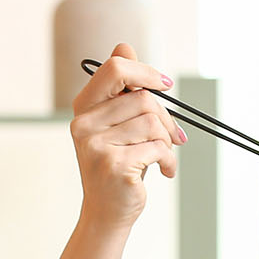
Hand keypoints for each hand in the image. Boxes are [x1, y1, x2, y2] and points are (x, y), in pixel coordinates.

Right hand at [69, 42, 186, 230]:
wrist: (107, 212)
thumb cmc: (118, 164)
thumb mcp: (117, 124)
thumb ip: (121, 89)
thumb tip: (124, 46)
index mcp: (84, 108)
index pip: (115, 69)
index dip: (145, 73)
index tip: (166, 86)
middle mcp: (84, 124)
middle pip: (142, 99)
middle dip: (166, 118)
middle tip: (175, 137)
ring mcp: (96, 146)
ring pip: (153, 124)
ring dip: (167, 143)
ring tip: (162, 158)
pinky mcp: (115, 165)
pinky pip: (158, 148)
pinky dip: (169, 160)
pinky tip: (164, 172)